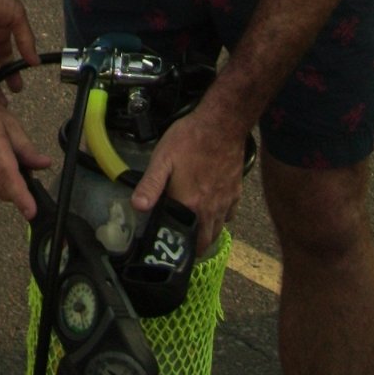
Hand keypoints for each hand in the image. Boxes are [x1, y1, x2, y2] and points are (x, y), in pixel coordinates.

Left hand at [131, 104, 250, 255]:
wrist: (222, 124)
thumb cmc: (189, 140)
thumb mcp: (162, 159)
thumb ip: (150, 185)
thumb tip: (137, 208)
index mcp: (191, 206)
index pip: (190, 243)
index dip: (180, 250)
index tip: (170, 249)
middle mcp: (211, 210)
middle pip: (206, 242)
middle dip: (194, 245)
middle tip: (181, 239)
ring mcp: (226, 202)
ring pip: (219, 229)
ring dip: (207, 232)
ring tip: (194, 226)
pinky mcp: (237, 191)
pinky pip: (230, 214)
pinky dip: (221, 216)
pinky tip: (212, 207)